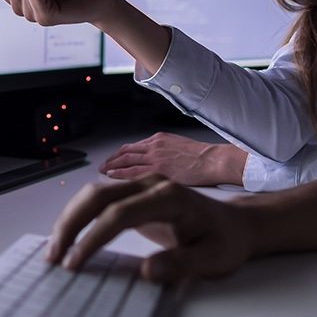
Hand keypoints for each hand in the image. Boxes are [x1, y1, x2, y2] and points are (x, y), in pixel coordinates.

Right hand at [45, 175, 255, 282]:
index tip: (77, 262)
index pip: (120, 213)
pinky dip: (79, 216)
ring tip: (54, 250)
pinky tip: (69, 236)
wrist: (234, 224)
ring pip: (93, 193)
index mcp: (170, 197)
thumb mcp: (212, 260)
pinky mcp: (134, 194)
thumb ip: (181, 264)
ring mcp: (141, 186)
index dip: (94, 237)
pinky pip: (99, 199)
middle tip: (54, 256)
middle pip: (99, 195)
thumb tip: (147, 271)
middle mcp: (151, 184)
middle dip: (71, 224)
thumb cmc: (225, 241)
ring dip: (70, 219)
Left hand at [100, 133, 246, 186]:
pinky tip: (111, 177)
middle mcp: (154, 146)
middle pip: (126, 152)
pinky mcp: (158, 169)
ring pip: (126, 160)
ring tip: (103, 171)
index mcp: (160, 139)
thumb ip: (166, 152)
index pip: (134, 146)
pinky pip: (133, 171)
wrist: (213, 160)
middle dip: (112, 159)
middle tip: (103, 166)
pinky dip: (119, 174)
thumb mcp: (180, 147)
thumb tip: (159, 162)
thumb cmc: (203, 157)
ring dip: (112, 166)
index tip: (114, 159)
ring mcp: (155, 157)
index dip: (120, 154)